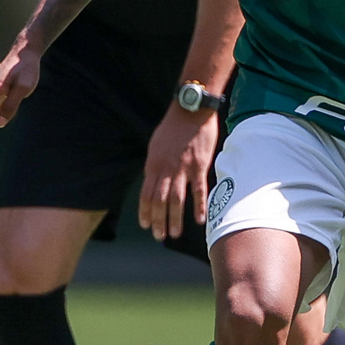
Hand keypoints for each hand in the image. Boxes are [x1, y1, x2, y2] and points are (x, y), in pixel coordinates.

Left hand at [139, 103, 219, 240]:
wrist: (191, 109)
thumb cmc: (174, 126)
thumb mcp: (156, 144)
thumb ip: (155, 164)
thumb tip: (151, 179)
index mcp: (153, 164)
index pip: (146, 194)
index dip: (145, 212)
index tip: (146, 225)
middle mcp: (165, 169)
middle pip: (159, 201)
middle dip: (158, 221)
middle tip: (159, 236)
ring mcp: (182, 168)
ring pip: (176, 200)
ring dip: (174, 219)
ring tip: (174, 234)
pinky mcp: (199, 166)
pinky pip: (198, 190)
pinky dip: (198, 207)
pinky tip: (199, 220)